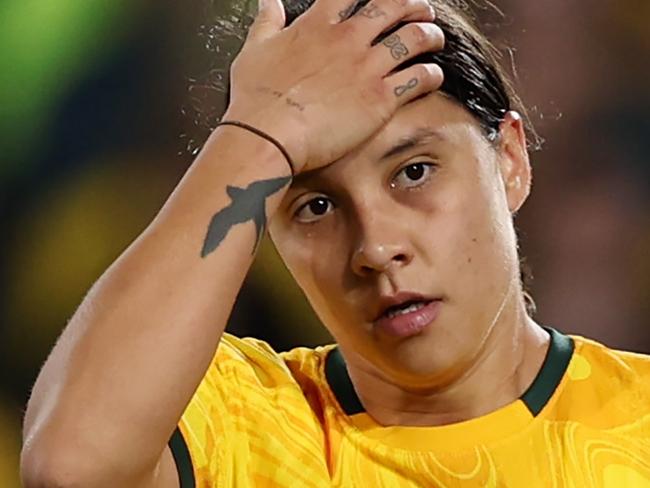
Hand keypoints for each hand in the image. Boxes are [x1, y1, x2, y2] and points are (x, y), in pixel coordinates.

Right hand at [223, 0, 444, 172]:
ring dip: (429, 35)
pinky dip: (431, 74)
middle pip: (392, 6)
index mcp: (317, 26)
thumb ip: (267, 23)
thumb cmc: (255, 100)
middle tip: (421, 12)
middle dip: (412, 5)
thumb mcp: (253, 51)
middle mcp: (347, 39)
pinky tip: (433, 76)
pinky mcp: (380, 98)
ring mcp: (367, 67)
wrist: (268, 134)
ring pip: (414, 38)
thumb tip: (268, 2)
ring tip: (434, 39)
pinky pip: (419, 78)